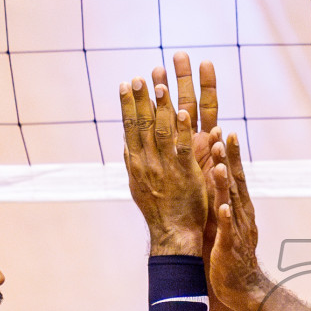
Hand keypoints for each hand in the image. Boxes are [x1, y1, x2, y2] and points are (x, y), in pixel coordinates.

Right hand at [120, 54, 216, 254]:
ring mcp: (165, 168)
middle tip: (138, 76)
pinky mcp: (185, 174)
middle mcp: (147, 163)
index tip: (125, 83)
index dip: (127, 104)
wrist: (174, 234)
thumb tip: (126, 142)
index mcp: (136, 163)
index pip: (129, 127)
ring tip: (160, 84)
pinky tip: (181, 111)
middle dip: (140, 99)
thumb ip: (135, 161)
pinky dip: (181, 129)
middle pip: (142, 125)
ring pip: (161, 131)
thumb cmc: (159, 210)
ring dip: (160, 107)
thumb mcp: (140, 184)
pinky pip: (182, 147)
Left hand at [208, 132, 270, 310]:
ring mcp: (236, 230)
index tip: (225, 132)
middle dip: (228, 160)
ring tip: (220, 165)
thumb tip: (214, 181)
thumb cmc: (231, 254)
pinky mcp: (229, 247)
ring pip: (231, 203)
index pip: (236, 176)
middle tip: (222, 136)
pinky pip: (227, 231)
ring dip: (226, 184)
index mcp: (239, 208)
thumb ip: (223, 201)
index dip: (231, 155)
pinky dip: (226, 218)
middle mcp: (241, 215)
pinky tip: (223, 207)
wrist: (244, 286)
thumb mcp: (227, 222)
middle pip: (235, 183)